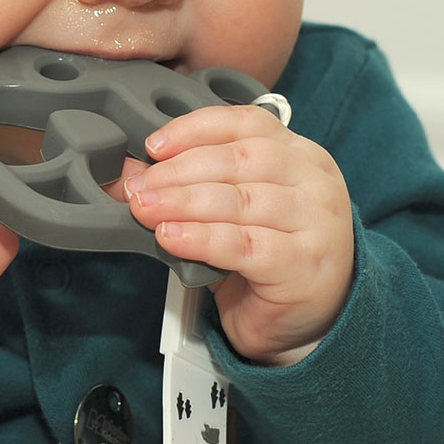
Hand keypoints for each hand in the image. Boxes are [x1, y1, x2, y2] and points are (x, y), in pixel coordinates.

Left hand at [121, 105, 353, 364]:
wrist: (312, 320)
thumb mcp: (228, 212)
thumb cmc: (269, 256)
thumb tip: (128, 177)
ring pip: (241, 201)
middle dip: (180, 172)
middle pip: (239, 161)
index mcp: (298, 154)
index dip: (196, 130)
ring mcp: (315, 222)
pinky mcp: (304, 264)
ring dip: (184, 203)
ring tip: (146, 210)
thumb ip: (183, 186)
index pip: (246, 123)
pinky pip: (246, 246)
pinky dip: (202, 239)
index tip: (154, 147)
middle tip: (140, 189)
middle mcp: (313, 181)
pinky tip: (172, 237)